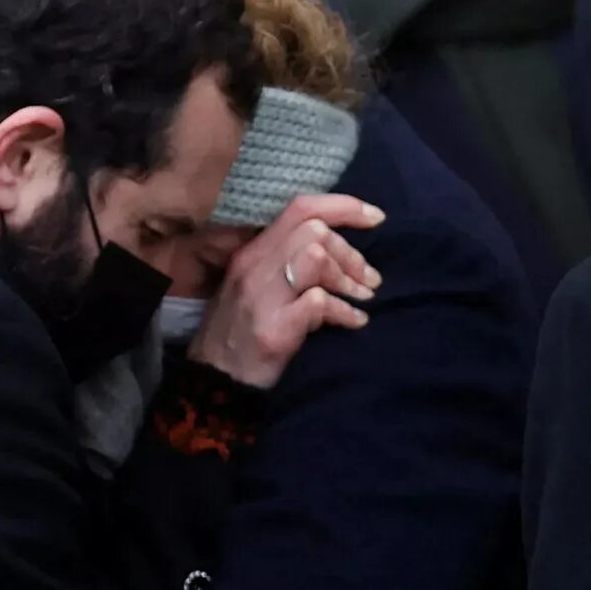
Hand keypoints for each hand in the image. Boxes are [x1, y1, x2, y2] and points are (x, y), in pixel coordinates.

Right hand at [186, 193, 382, 388]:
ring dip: (348, 278)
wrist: (214, 383)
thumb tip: (337, 250)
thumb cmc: (241, 335)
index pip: (301, 208)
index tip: (376, 217)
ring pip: (315, 256)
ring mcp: (261, 296)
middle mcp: (254, 266)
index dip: (344, 206)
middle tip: (370, 280)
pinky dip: (345, 311)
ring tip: (364, 298)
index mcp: (253, 252)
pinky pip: (318, 302)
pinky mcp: (272, 328)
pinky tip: (355, 322)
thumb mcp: (258, 288)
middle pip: (314, 230)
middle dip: (351, 253)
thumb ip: (287, 262)